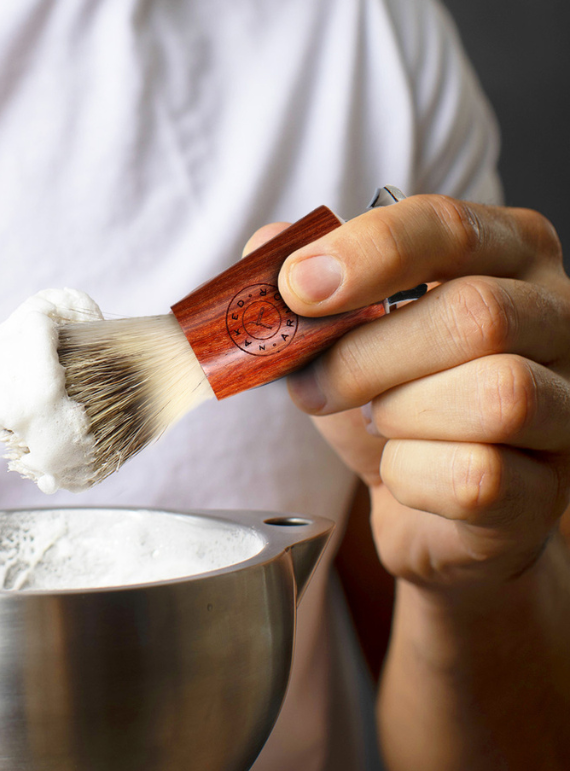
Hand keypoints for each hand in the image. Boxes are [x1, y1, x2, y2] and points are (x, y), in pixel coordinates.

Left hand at [259, 195, 569, 586]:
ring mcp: (565, 406)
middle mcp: (557, 318)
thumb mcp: (341, 334)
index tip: (297, 288)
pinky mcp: (545, 490)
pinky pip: (479, 478)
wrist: (426, 506)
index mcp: (508, 255)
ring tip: (376, 425)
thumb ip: (307, 282)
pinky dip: (414, 479)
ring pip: (496, 396)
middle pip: (477, 314)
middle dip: (365, 357)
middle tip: (312, 388)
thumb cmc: (391, 404)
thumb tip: (268, 246)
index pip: (449, 228)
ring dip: (399, 417)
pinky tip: (403, 471)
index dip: (368, 253)